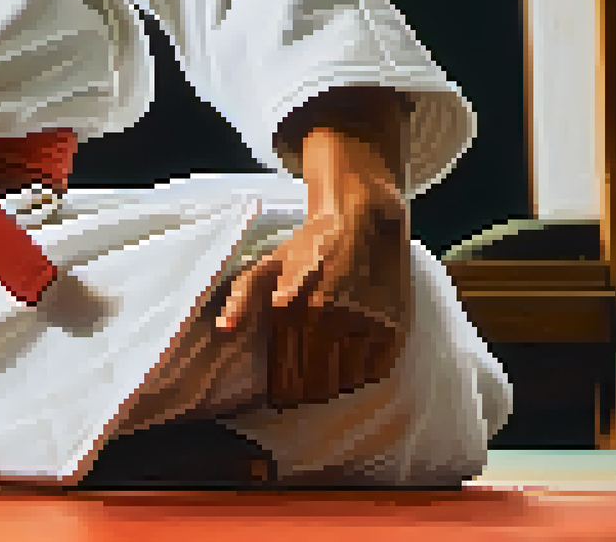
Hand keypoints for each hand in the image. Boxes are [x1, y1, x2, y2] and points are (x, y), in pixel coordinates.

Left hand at [217, 128, 412, 409]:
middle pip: (314, 384)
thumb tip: (223, 330)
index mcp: (292, 307)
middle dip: (304, 393)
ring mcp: (363, 325)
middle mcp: (328, 319)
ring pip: (343, 382)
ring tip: (324, 377)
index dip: (281, 392)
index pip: (285, 373)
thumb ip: (241, 297)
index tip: (279, 397)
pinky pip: (373, 373)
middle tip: (300, 392)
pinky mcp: (392, 327)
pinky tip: (351, 365)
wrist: (363, 219)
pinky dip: (361, 375)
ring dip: (332, 385)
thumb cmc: (309, 244)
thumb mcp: (268, 264)